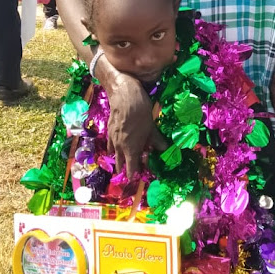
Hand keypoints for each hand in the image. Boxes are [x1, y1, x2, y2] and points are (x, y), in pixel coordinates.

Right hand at [96, 58, 168, 177]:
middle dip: (126, 168)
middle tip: (133, 171)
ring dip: (120, 158)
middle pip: (121, 163)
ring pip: (115, 153)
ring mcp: (112, 138)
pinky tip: (115, 147)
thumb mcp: (151, 127)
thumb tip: (165, 149)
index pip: (131, 168)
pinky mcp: (109, 129)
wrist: (124, 95)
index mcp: (131, 148)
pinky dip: (114, 148)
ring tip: (124, 162)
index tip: (136, 179)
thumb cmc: (140, 112)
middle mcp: (119, 146)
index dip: (134, 174)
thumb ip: (156, 140)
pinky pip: (111, 144)